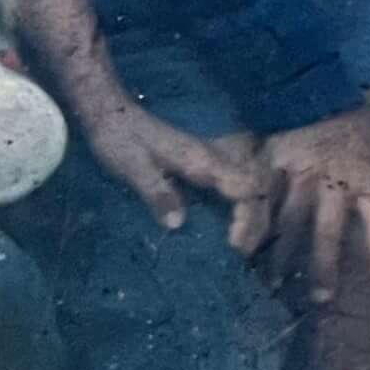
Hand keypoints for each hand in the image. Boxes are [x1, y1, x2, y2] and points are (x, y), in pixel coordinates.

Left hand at [71, 93, 265, 244]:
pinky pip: (236, 185)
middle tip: (244, 253)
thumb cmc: (120, 142)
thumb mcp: (133, 169)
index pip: (244, 187)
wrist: (112, 116)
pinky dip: (241, 206)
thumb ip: (158, 193)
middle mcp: (215, 159)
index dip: (247, 217)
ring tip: (243, 244)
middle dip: (258, 220)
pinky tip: (230, 224)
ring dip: (253, 213)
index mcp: (202, 161)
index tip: (236, 245)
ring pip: (251, 184)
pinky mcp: (204, 165)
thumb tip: (179, 224)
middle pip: (256, 187)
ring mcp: (212, 160)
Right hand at [256, 110, 369, 301]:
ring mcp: (299, 173)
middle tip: (321, 299)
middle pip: (328, 229)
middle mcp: (335, 177)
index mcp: (368, 174)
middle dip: (324, 266)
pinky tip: (243, 250)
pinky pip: (259, 201)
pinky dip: (250, 227)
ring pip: (291, 221)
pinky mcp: (270, 167)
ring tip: (276, 285)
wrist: (315, 95)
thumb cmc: (358, 137)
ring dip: (283, 256)